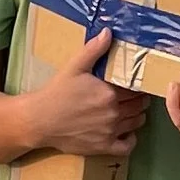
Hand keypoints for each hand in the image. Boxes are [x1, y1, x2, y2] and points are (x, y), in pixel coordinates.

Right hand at [28, 30, 147, 158]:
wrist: (39, 120)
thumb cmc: (56, 93)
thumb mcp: (74, 67)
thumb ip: (93, 50)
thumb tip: (108, 32)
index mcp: (109, 93)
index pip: (135, 88)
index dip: (138, 85)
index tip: (136, 84)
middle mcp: (113, 113)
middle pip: (139, 106)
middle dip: (140, 100)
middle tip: (136, 96)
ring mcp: (109, 132)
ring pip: (136, 123)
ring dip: (138, 116)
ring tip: (132, 111)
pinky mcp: (103, 147)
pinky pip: (127, 147)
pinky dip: (131, 140)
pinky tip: (127, 133)